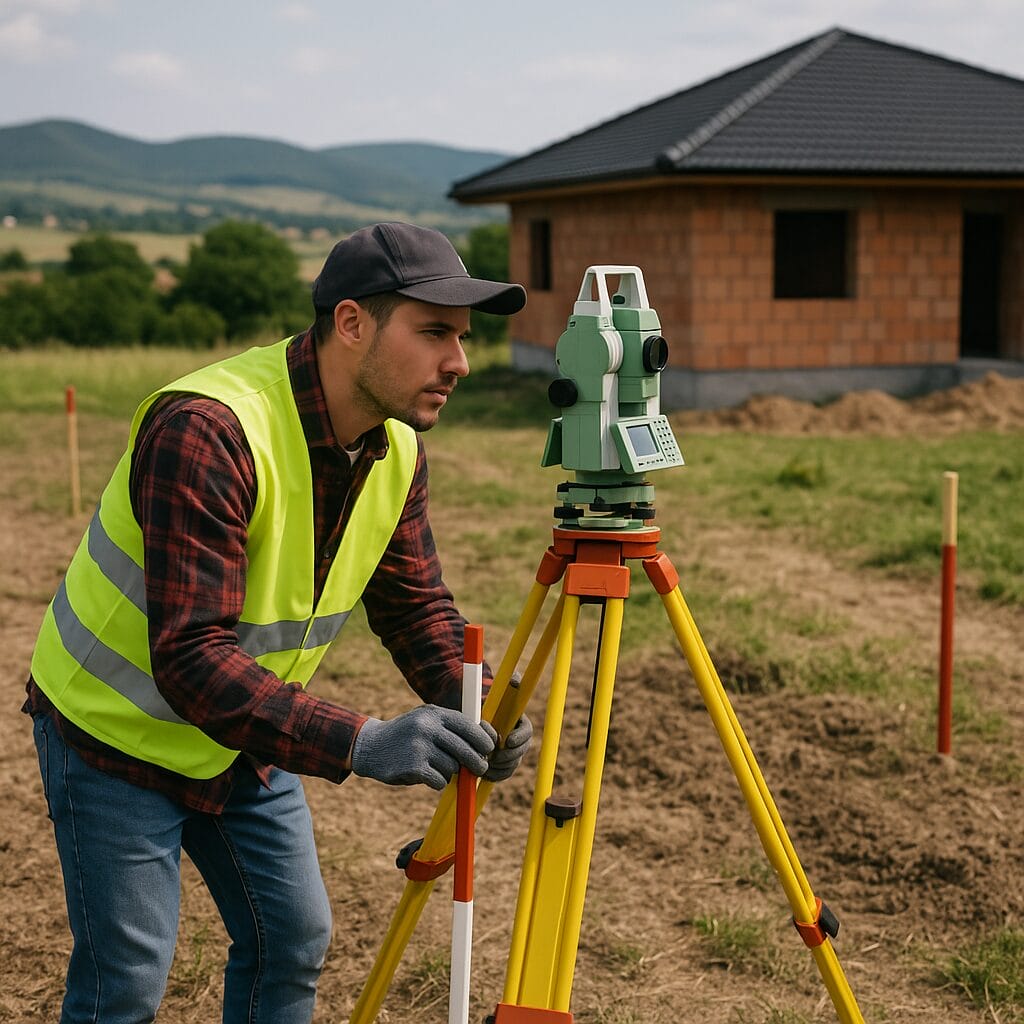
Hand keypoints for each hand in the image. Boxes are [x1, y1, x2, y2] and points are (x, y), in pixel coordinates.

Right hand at [351, 705, 494, 790]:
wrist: (369, 746)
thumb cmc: (405, 735)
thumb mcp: (425, 720)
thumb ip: (450, 727)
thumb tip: (485, 740)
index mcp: (434, 714)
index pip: (469, 726)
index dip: (483, 740)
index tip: (489, 749)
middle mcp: (428, 727)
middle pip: (466, 749)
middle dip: (477, 762)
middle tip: (480, 769)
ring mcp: (420, 746)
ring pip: (453, 767)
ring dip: (448, 772)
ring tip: (434, 766)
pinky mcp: (413, 767)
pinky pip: (439, 780)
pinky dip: (436, 782)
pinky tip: (424, 775)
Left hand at [480, 713, 532, 782]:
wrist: (473, 726)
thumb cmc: (480, 715)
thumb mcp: (485, 711)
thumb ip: (490, 714)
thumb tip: (486, 722)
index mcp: (517, 721)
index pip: (527, 730)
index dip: (520, 737)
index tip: (509, 741)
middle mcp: (519, 738)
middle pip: (522, 750)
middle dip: (508, 755)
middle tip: (494, 756)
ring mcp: (514, 752)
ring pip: (514, 763)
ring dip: (501, 765)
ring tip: (487, 763)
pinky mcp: (506, 764)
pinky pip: (506, 773)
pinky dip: (496, 774)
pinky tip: (486, 772)